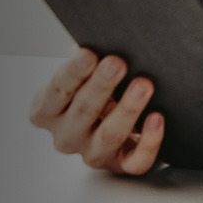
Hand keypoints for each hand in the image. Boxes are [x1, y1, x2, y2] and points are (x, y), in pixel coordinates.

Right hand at [29, 48, 164, 175]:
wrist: (102, 119)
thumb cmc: (88, 88)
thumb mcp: (79, 72)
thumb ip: (85, 59)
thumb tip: (103, 37)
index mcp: (46, 111)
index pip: (57, 91)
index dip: (73, 72)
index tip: (88, 53)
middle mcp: (66, 136)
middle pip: (83, 112)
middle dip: (101, 86)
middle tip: (117, 63)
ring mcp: (93, 153)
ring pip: (109, 136)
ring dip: (127, 109)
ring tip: (142, 85)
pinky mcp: (121, 165)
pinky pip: (136, 161)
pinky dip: (149, 141)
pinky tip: (156, 118)